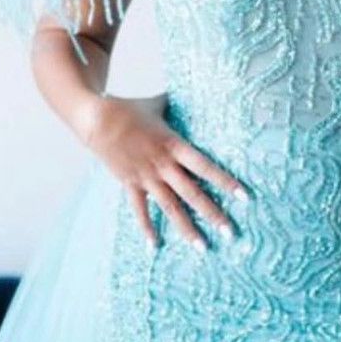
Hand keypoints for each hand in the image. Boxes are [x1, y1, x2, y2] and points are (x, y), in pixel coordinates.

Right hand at [79, 93, 247, 250]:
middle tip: (230, 233)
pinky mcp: (130, 183)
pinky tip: (155, 245)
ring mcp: (146, 176)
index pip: (205, 166)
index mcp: (174, 145)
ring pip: (170, 207)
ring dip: (187, 229)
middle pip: (192, 193)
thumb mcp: (159, 104)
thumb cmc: (131, 109)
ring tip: (202, 248)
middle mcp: (163, 164)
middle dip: (212, 214)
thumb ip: (179, 107)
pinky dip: (147, 227)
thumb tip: (199, 93)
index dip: (225, 181)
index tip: (244, 197)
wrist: (96, 117)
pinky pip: (140, 209)